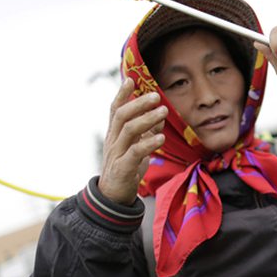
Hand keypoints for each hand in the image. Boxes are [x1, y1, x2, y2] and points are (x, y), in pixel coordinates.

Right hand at [98, 78, 168, 204]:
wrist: (112, 197)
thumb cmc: (126, 170)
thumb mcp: (135, 148)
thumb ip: (145, 132)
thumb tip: (159, 116)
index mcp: (114, 135)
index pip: (114, 110)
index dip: (122, 94)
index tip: (131, 79)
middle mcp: (113, 141)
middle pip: (121, 116)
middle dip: (138, 103)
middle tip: (155, 95)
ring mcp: (116, 154)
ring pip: (128, 131)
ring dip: (147, 119)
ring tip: (163, 111)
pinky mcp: (123, 169)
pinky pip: (135, 152)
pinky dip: (148, 143)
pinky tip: (161, 138)